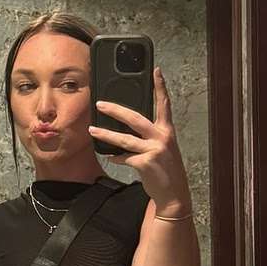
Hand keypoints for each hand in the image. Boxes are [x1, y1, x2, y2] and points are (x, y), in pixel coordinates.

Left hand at [88, 66, 191, 213]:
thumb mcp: (164, 149)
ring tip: (92, 130)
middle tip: (100, 103)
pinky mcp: (145, 163)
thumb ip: (150, 137)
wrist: (174, 195)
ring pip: (124, 139)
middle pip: (135, 118)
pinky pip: (124, 157)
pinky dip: (116, 157)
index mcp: (167, 131)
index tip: (156, 70)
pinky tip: (111, 157)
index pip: (164, 104)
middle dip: (115, 110)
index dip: (160, 87)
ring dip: (106, 134)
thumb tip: (129, 129)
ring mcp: (154, 150)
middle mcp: (162, 137)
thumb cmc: (167, 170)